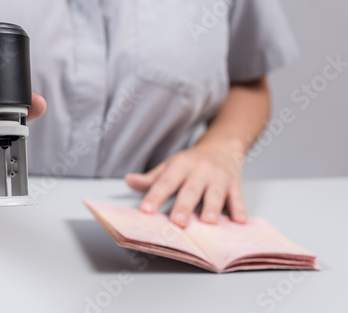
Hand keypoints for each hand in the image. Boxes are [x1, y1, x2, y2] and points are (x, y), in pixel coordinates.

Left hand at [125, 142, 246, 227]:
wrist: (222, 146)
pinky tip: (239, 221)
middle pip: (190, 190)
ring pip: (215, 194)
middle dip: (184, 206)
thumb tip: (129, 181)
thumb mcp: (170, 166)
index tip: (146, 210)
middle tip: (177, 221)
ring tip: (208, 222)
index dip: (155, 196)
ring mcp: (219, 177)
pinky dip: (239, 210)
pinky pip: (237, 198)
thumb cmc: (191, 162)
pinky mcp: (235, 184)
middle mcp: (199, 170)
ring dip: (212, 208)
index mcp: (180, 165)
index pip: (165, 183)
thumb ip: (151, 179)